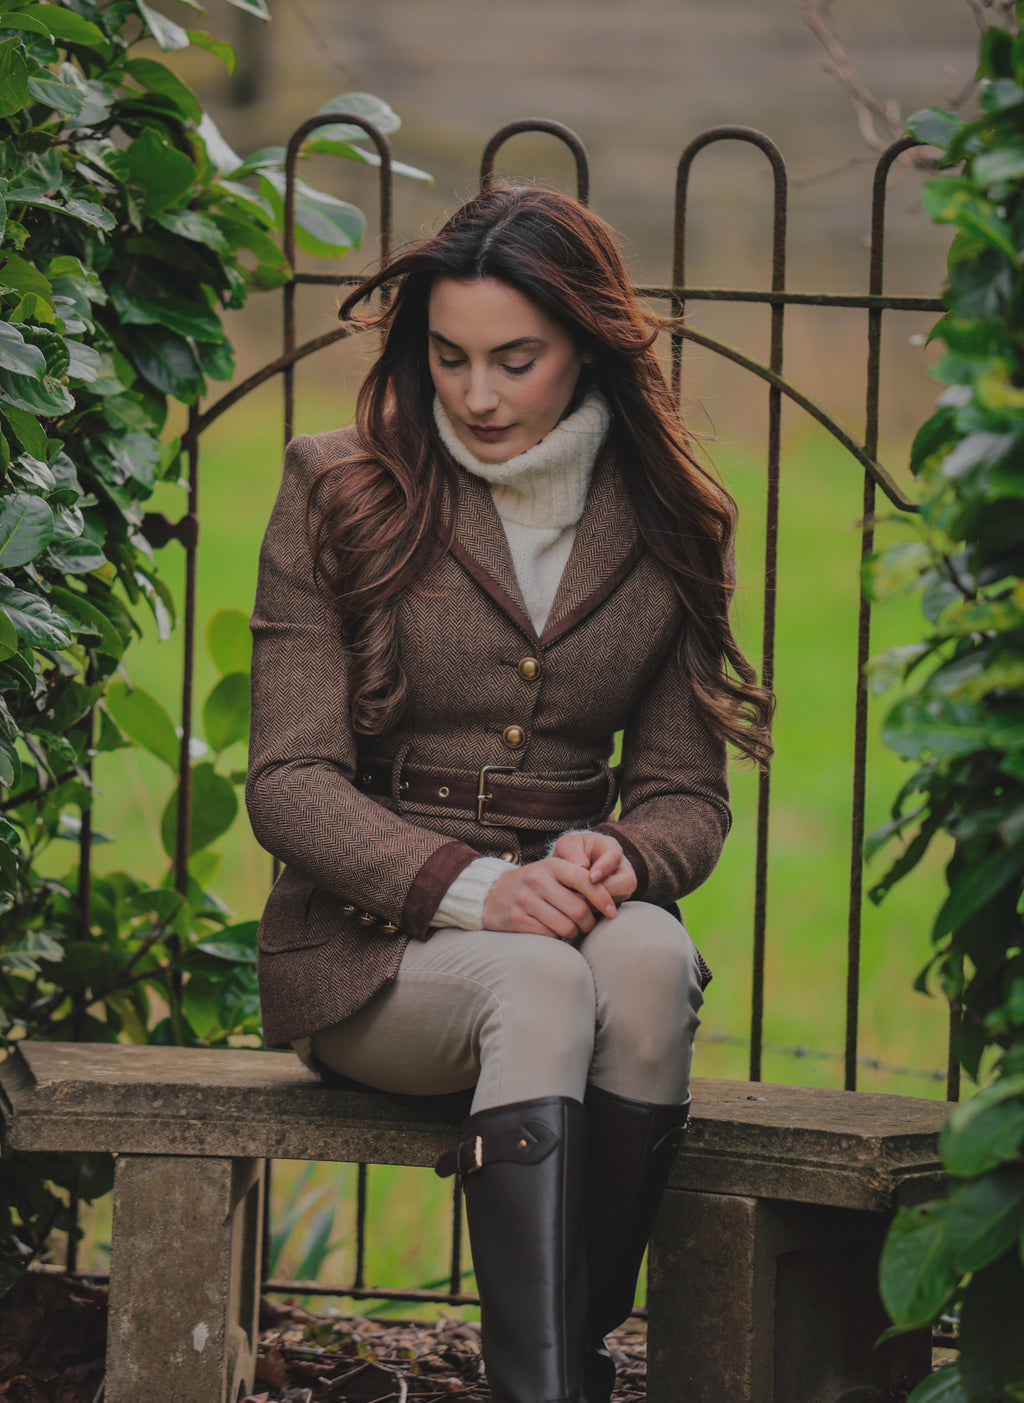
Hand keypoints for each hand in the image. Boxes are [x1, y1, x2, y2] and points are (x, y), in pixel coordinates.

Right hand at [483, 856, 620, 939]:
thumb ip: (577, 881)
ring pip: (566, 926)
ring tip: (572, 931)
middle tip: (588, 926)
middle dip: (589, 923)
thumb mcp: (551, 873)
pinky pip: (549, 936)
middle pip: (579, 909)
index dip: (603, 898)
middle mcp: (537, 881)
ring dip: (574, 934)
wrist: (491, 894)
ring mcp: (525, 900)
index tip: (612, 912)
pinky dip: (557, 939)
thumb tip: (608, 902)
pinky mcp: (516, 920)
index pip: (586, 880)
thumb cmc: (532, 886)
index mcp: (551, 866)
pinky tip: (555, 934)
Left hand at [551, 831, 636, 905]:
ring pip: (621, 899)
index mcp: (610, 848)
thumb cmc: (569, 853)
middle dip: (607, 890)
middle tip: (585, 894)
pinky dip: (596, 912)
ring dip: (600, 904)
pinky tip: (580, 911)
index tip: (591, 878)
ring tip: (579, 902)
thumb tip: (582, 866)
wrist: (569, 867)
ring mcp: (621, 887)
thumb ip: (572, 852)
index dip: (605, 867)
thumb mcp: (567, 846)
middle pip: (628, 882)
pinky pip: (610, 911)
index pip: (615, 856)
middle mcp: (621, 868)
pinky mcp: (615, 902)